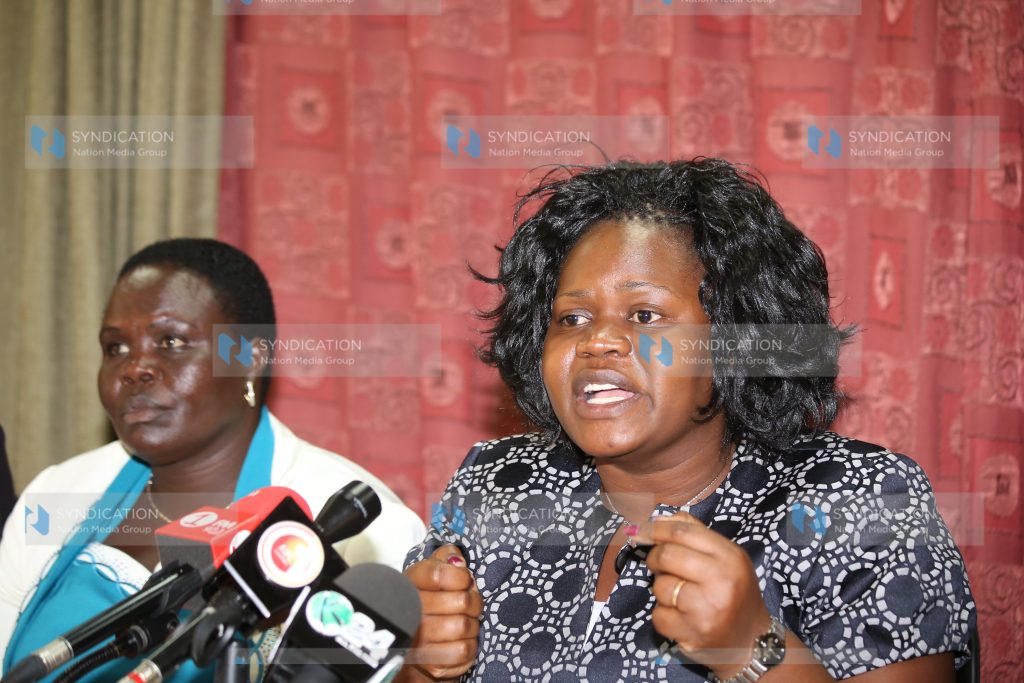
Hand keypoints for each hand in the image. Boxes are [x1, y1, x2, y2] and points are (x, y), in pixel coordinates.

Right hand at [402, 544, 481, 679]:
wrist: (414, 649)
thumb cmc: (429, 605)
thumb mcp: (431, 575)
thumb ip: (444, 558)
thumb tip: (458, 559)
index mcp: (408, 587)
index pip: (438, 573)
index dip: (460, 576)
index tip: (464, 580)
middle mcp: (409, 613)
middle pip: (461, 601)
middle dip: (473, 602)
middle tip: (470, 604)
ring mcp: (418, 640)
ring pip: (464, 625)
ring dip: (472, 624)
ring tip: (465, 622)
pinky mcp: (431, 663)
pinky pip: (464, 650)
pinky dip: (470, 644)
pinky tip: (461, 640)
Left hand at [630, 511, 773, 678]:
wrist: (753, 642)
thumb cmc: (735, 593)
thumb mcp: (727, 558)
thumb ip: (695, 534)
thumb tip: (658, 519)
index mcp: (730, 557)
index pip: (682, 532)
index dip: (656, 529)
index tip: (641, 530)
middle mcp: (720, 581)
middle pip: (666, 556)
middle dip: (655, 558)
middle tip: (659, 565)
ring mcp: (706, 609)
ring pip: (660, 586)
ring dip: (663, 590)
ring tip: (681, 596)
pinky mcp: (692, 633)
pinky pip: (658, 615)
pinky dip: (664, 615)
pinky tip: (681, 617)